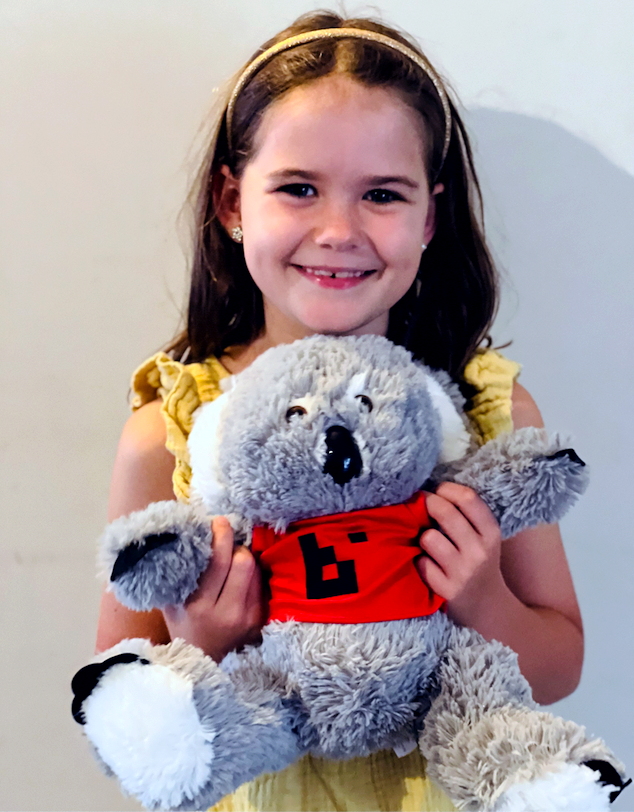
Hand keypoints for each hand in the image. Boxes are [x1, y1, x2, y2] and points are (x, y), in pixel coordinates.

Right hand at [163, 517, 265, 661]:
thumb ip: (177, 572)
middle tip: (229, 545)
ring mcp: (248, 618)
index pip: (218, 562)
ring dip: (247, 559)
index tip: (219, 521)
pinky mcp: (262, 620)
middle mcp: (227, 613)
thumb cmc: (182, 625)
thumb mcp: (171, 601)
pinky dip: (254, 575)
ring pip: (256, 571)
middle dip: (237, 547)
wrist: (201, 662)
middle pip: (244, 562)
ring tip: (235, 560)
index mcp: (200, 607)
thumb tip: (185, 533)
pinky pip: (263, 584)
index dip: (222, 536)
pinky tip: (243, 578)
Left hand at [416, 482, 505, 626]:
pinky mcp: (447, 591)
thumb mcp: (485, 539)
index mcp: (491, 533)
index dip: (447, 489)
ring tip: (427, 542)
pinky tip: (426, 565)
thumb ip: (466, 517)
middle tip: (420, 504)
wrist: (489, 610)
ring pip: (429, 537)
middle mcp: (480, 551)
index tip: (437, 491)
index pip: (468, 498)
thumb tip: (432, 490)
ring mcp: (463, 572)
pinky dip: (419, 562)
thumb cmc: (480, 565)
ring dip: (423, 537)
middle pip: (445, 513)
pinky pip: (421, 563)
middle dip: (427, 503)